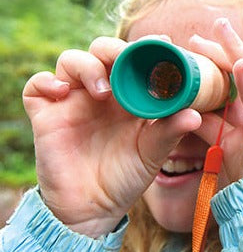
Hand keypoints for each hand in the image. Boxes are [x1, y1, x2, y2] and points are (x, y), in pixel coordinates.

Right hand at [23, 37, 200, 236]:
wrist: (95, 208)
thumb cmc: (126, 177)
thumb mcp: (152, 153)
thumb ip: (170, 132)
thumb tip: (195, 115)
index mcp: (128, 97)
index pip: (134, 61)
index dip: (146, 48)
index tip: (164, 43)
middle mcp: (101, 94)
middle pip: (102, 52)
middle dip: (114, 49)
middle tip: (127, 60)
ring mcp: (72, 101)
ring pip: (71, 61)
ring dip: (86, 66)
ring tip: (102, 90)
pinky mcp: (47, 115)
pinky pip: (37, 86)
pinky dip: (47, 82)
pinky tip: (62, 92)